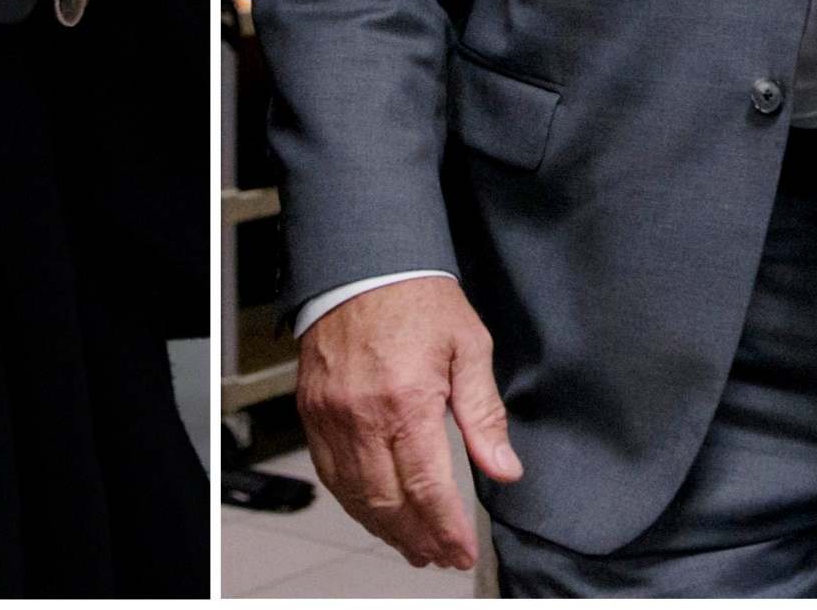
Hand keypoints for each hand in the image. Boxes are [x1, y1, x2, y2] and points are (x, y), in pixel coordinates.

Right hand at [296, 277, 521, 570]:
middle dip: (420, 539)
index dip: (446, 529)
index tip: (462, 551)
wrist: (362, 261)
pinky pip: (329, 473)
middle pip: (389, 502)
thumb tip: (504, 468)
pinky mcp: (313, 410)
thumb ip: (484, 415)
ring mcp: (331, 415)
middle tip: (442, 556)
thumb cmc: (417, 297)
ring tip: (414, 545)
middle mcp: (362, 414)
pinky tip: (375, 512)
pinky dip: (353, 502)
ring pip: (356, 496)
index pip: (428, 488)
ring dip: (386, 529)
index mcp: (407, 399)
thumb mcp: (469, 347)